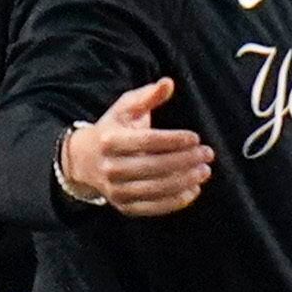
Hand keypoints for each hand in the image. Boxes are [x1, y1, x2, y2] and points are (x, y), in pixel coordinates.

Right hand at [61, 77, 213, 216]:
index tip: (196, 138)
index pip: (146, 141)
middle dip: (184, 161)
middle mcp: (110, 167)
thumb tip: (168, 83)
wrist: (84, 161)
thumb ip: (147, 96)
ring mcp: (115, 190)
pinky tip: (193, 191)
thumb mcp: (125, 108)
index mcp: (110, 140)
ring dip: (184, 181)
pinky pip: (152, 208)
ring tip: (204, 171)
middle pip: (153, 166)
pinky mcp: (123, 207)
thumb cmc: (112, 129)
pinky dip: (174, 202)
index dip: (173, 140)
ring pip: (154, 189)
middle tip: (207, 154)